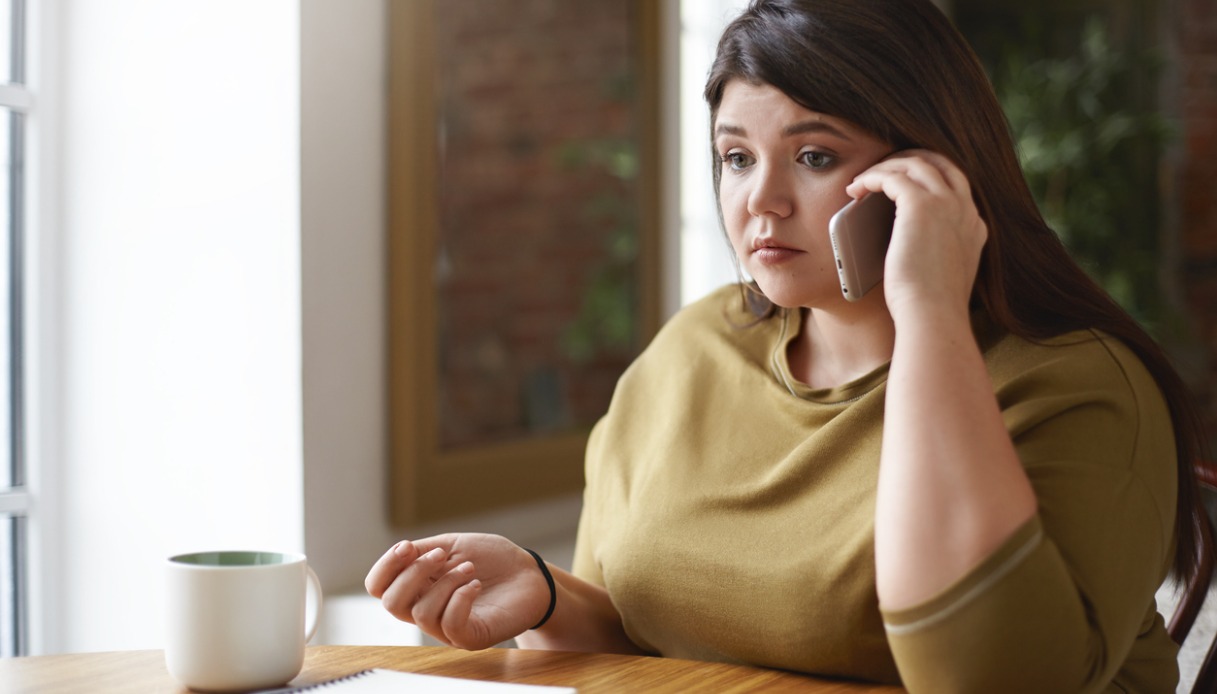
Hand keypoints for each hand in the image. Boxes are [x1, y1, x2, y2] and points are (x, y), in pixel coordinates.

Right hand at [364, 533, 550, 649]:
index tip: (407, 546)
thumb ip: (421, 551)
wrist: (529, 573)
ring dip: (446, 582)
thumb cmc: (492, 560)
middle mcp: (426, 609)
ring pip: (420, 613)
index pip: (378, 587)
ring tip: (469, 568)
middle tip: (441, 556)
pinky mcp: (470, 637)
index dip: (385, 566)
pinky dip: (460, 598)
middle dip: (413, 573)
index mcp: (417, 586)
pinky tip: (475, 584)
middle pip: (391, 603)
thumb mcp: (452, 545)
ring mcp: (446, 627)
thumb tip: (398, 553)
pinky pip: (449, 625)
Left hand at [846, 150, 986, 319]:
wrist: (933, 317)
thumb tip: (907, 244)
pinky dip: (871, 178)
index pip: (955, 184)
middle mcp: (965, 209)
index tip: (902, 182)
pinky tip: (855, 189)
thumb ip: (935, 251)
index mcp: (974, 225)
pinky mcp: (921, 205)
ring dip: (885, 167)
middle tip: (881, 171)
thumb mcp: (941, 272)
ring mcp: (947, 203)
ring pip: (914, 163)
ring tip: (862, 181)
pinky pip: (892, 176)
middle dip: (908, 160)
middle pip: (939, 162)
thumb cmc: (929, 308)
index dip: (927, 176)